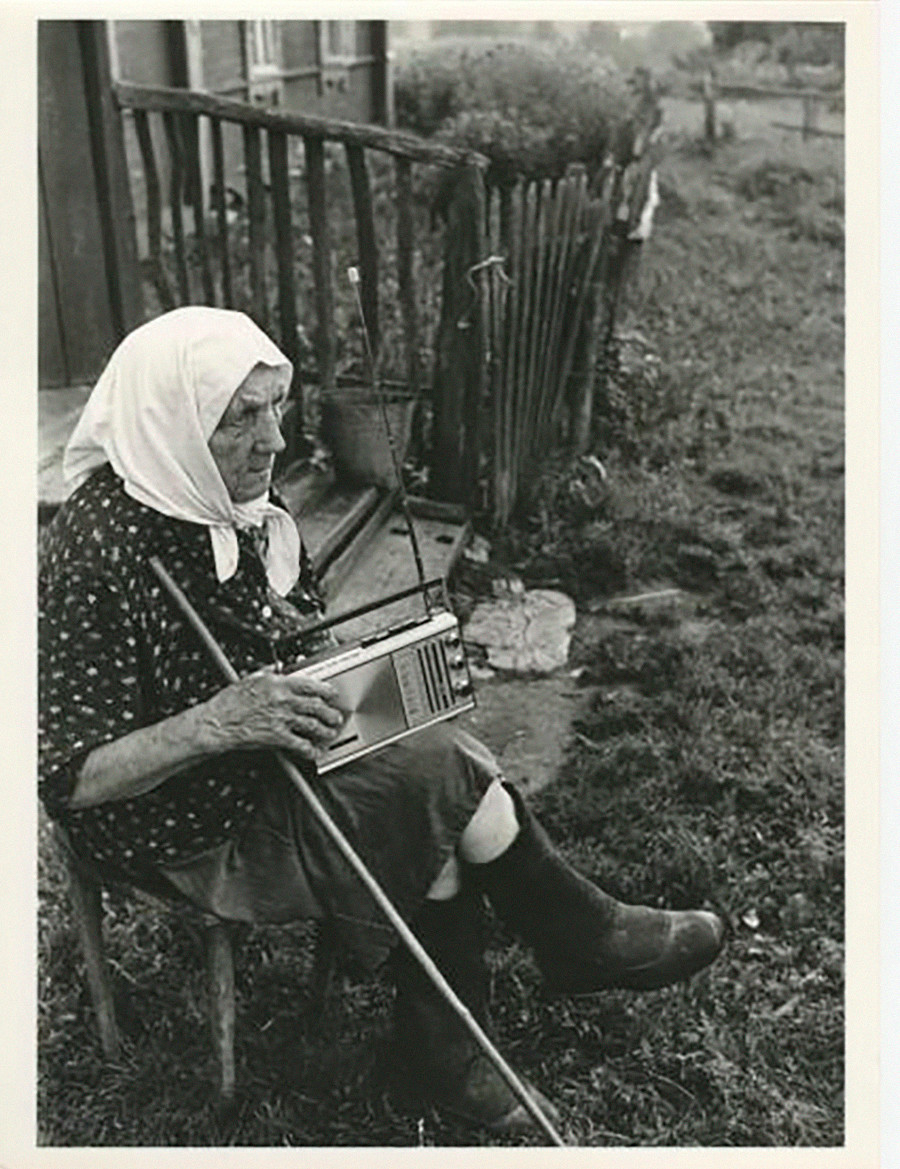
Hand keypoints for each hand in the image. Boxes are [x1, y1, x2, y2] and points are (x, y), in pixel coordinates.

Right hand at [202, 668, 345, 761]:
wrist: (216, 723)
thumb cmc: (228, 703)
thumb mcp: (249, 679)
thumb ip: (267, 673)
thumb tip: (275, 667)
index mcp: (278, 684)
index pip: (310, 685)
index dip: (325, 691)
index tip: (331, 694)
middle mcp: (283, 700)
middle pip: (316, 706)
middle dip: (330, 713)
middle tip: (335, 717)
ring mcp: (281, 719)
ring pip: (312, 725)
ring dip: (325, 730)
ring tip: (329, 733)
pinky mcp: (277, 736)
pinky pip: (300, 744)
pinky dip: (310, 749)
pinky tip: (314, 751)